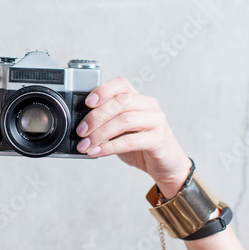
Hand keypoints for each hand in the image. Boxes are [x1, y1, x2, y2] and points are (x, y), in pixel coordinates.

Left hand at [74, 76, 191, 197]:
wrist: (167, 165)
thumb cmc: (142, 146)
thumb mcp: (122, 131)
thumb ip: (107, 123)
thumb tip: (82, 125)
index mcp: (139, 99)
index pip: (121, 84)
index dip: (103, 90)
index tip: (88, 103)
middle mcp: (149, 105)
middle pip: (120, 102)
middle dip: (96, 117)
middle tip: (81, 131)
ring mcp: (156, 121)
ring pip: (124, 120)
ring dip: (100, 134)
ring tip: (86, 145)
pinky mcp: (159, 139)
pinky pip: (130, 141)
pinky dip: (110, 147)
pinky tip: (98, 152)